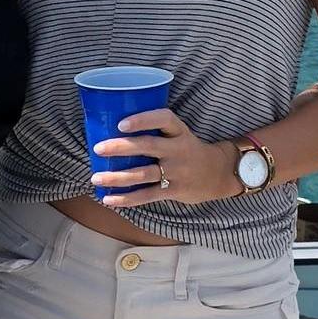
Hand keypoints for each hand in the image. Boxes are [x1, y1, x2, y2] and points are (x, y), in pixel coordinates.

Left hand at [90, 108, 239, 207]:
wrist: (221, 173)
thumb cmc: (189, 150)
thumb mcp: (180, 134)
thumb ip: (156, 132)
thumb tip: (114, 130)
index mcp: (179, 131)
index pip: (163, 119)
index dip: (142, 120)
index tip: (121, 123)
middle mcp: (178, 149)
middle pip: (148, 146)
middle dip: (121, 147)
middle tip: (98, 148)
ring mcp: (177, 171)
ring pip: (143, 174)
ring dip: (117, 177)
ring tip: (96, 178)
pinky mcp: (174, 190)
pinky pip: (147, 195)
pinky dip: (127, 198)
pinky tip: (109, 199)